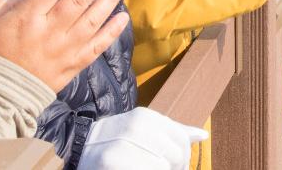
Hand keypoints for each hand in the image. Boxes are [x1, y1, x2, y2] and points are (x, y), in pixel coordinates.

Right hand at [80, 107, 207, 169]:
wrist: (78, 147)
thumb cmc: (116, 142)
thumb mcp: (144, 130)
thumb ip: (173, 132)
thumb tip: (202, 135)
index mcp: (147, 116)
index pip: (181, 139)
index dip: (182, 158)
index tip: (176, 167)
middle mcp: (137, 125)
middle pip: (174, 155)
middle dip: (173, 168)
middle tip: (164, 169)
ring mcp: (123, 142)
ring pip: (161, 166)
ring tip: (147, 168)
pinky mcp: (112, 160)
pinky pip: (147, 169)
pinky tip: (137, 169)